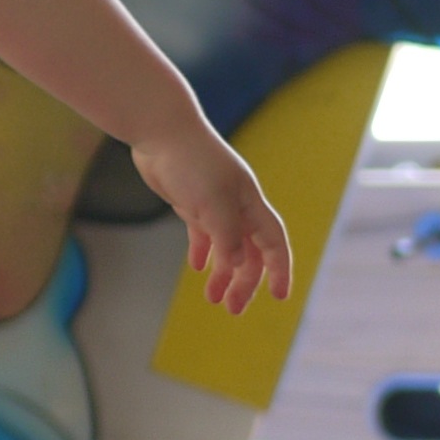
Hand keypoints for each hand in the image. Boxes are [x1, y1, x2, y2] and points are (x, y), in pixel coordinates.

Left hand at [131, 119, 292, 316]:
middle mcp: (237, 205)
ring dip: (223, 273)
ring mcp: (214, 203)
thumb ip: (227, 235)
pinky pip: (203, 233)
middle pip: (249, 251)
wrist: (160, 130)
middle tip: (232, 309)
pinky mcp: (191, 201)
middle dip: (245, 282)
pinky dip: (203, 251)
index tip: (280, 297)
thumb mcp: (212, 202)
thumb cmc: (190, 161)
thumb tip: (236, 267)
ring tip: (212, 298)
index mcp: (250, 203)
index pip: (274, 242)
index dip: (280, 269)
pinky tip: (197, 267)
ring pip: (226, 246)